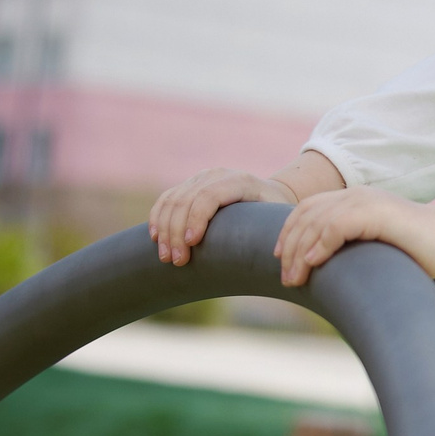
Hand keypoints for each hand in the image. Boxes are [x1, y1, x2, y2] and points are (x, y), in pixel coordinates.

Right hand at [149, 168, 295, 265]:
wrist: (271, 194)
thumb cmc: (276, 213)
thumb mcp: (279, 218)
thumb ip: (272, 229)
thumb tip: (271, 255)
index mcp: (240, 181)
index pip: (210, 195)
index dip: (197, 218)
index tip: (192, 244)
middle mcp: (217, 175)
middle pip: (187, 199)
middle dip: (177, 232)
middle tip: (176, 260)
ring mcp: (200, 178)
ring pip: (173, 200)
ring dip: (165, 229)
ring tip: (166, 257)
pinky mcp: (189, 185)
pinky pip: (167, 199)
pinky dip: (158, 217)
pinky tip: (155, 237)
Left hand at [272, 186, 434, 286]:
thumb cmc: (415, 250)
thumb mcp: (372, 244)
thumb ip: (349, 247)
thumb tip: (321, 271)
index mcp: (353, 198)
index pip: (307, 209)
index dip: (289, 232)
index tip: (282, 259)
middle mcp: (355, 194)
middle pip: (306, 215)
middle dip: (290, 248)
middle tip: (287, 278)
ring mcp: (365, 201)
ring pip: (316, 222)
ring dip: (300, 253)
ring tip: (296, 278)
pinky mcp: (375, 213)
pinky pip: (337, 227)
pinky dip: (321, 245)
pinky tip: (314, 264)